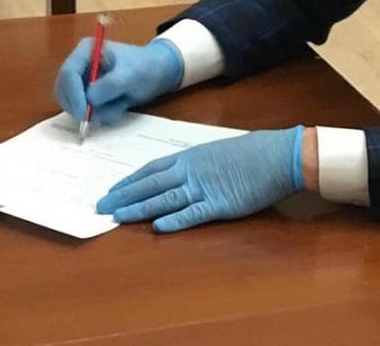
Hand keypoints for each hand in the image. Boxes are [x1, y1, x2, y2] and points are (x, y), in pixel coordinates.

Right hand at [55, 39, 183, 125]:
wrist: (158, 73)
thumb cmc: (146, 66)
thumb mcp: (133, 74)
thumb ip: (111, 84)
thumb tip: (90, 99)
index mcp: (87, 51)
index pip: (68, 73)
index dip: (73, 94)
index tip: (83, 111)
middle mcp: (81, 66)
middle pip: (64, 90)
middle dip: (78, 107)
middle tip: (95, 119)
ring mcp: (83, 82)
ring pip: (73, 104)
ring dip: (93, 113)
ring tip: (117, 108)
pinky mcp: (89, 96)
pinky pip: (86, 112)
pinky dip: (100, 116)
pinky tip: (118, 109)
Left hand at [96, 126, 304, 231]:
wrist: (278, 155)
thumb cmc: (252, 151)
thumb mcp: (218, 152)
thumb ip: (197, 164)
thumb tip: (180, 173)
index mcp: (191, 156)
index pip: (152, 170)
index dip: (129, 181)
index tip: (112, 190)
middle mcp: (192, 171)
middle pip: (151, 185)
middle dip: (124, 196)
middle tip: (101, 207)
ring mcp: (205, 187)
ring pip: (165, 199)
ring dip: (139, 208)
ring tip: (117, 217)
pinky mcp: (221, 204)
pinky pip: (193, 213)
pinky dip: (175, 220)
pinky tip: (158, 227)